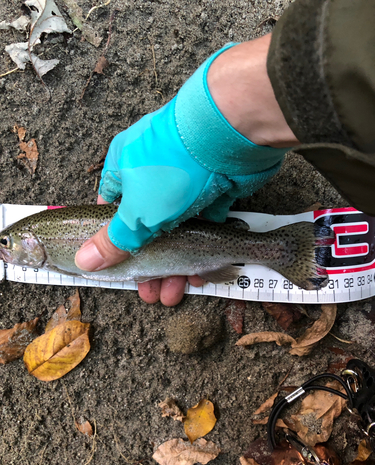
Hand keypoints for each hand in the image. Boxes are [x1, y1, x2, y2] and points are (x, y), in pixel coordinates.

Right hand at [75, 36, 289, 305]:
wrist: (230, 136)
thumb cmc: (172, 168)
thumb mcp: (137, 212)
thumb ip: (114, 240)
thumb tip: (84, 260)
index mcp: (124, 169)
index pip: (110, 208)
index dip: (111, 240)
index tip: (117, 267)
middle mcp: (153, 175)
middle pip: (145, 228)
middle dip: (146, 264)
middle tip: (148, 292)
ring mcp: (185, 184)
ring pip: (175, 232)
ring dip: (173, 265)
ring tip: (171, 294)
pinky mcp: (213, 192)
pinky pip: (202, 229)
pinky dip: (200, 252)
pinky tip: (198, 277)